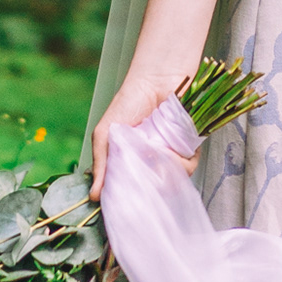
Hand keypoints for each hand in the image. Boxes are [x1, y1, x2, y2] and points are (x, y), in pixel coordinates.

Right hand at [87, 71, 201, 197]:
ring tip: (156, 155)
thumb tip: (93, 195)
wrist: (156, 79)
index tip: (126, 202)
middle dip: (148, 189)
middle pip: (152, 191)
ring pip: (171, 181)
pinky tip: (171, 151)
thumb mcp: (105, 134)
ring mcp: (169, 157)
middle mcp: (151, 162)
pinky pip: (188, 166)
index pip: (131, 189)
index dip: (129, 197)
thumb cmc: (128, 102)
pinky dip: (181, 162)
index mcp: (131, 161)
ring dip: (164, 172)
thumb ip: (100, 163)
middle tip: (143, 178)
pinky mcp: (187, 148)